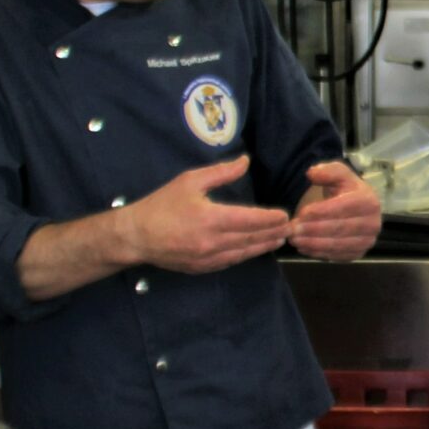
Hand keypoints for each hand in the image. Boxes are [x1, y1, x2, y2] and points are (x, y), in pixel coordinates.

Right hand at [122, 156, 290, 273]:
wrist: (136, 236)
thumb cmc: (162, 205)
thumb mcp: (190, 181)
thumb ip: (221, 172)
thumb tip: (245, 161)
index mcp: (211, 218)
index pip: (250, 220)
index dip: (271, 219)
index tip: (285, 215)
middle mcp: (213, 241)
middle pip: (252, 238)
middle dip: (273, 233)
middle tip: (291, 228)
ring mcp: (208, 258)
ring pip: (245, 252)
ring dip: (264, 246)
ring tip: (280, 239)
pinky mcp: (203, 268)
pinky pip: (231, 261)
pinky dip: (246, 254)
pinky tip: (255, 248)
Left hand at [289, 161, 382, 260]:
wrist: (355, 207)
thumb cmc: (345, 190)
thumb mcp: (338, 174)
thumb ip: (326, 171)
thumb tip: (312, 173)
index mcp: (369, 201)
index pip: (342, 208)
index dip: (320, 212)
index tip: (300, 213)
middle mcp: (373, 224)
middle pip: (339, 228)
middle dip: (313, 230)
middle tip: (292, 229)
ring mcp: (367, 241)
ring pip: (337, 244)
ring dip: (313, 243)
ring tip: (294, 239)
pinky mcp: (358, 254)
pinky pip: (337, 256)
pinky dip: (318, 253)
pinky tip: (304, 248)